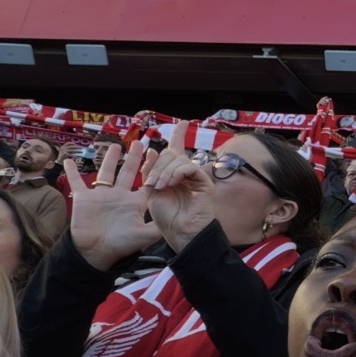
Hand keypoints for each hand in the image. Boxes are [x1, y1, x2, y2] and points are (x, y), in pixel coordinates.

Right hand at [65, 142, 159, 269]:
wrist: (96, 253)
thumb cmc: (121, 245)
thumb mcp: (144, 235)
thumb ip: (159, 225)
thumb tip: (176, 219)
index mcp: (134, 203)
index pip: (146, 182)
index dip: (151, 168)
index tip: (157, 153)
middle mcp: (119, 196)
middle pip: (128, 172)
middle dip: (133, 158)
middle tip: (139, 143)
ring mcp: (101, 196)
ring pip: (106, 172)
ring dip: (109, 159)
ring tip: (114, 145)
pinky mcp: (84, 199)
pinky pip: (77, 182)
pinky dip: (72, 171)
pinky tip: (68, 159)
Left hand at [141, 126, 221, 253]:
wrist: (179, 234)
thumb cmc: (166, 218)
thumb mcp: (151, 192)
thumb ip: (151, 172)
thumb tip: (152, 150)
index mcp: (173, 175)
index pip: (177, 150)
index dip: (179, 135)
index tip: (183, 122)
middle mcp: (186, 174)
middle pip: (172, 153)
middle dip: (159, 163)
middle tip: (152, 182)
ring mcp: (196, 178)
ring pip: (179, 159)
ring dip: (165, 171)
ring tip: (160, 186)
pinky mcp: (204, 183)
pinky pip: (190, 167)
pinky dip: (177, 172)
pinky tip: (171, 183)